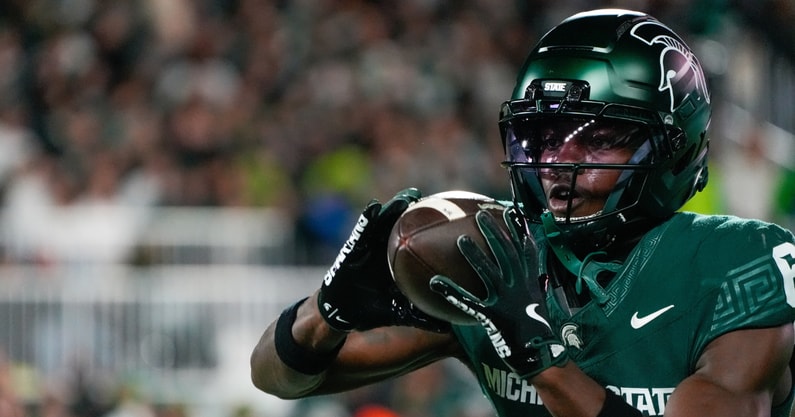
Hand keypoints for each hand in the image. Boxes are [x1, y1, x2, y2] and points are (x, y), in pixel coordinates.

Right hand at [318, 188, 449, 332]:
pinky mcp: (351, 249)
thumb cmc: (368, 312)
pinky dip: (366, 218)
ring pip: (383, 223)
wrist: (339, 315)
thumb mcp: (396, 313)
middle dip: (416, 212)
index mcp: (395, 264)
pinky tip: (374, 207)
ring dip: (393, 207)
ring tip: (408, 196)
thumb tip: (447, 329)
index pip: (414, 245)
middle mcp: (383, 252)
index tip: (448, 221)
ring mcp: (367, 248)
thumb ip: (418, 317)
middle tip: (434, 200)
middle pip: (401, 228)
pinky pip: (359, 231)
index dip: (429, 232)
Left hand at [430, 208, 566, 377]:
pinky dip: (452, 292)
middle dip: (495, 233)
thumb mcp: (539, 303)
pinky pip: (469, 303)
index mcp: (530, 283)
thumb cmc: (536, 331)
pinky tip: (435, 282)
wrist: (538, 356)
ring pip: (489, 274)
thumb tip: (534, 275)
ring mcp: (506, 301)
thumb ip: (534, 286)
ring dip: (474, 256)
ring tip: (460, 240)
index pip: (526, 251)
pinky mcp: (493, 317)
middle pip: (506, 254)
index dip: (519, 230)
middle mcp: (519, 288)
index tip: (511, 211)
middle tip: (481, 215)